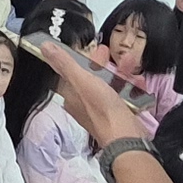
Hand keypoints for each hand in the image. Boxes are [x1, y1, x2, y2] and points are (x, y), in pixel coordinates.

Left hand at [33, 39, 148, 151]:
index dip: (80, 59)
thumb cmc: (102, 111)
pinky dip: (132, 87)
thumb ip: (64, 62)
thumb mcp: (81, 80)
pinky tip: (138, 82)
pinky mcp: (119, 113)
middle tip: (109, 54)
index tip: (89, 49)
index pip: (71, 73)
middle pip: (92, 77)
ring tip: (130, 64)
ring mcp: (102, 109)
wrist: (126, 136)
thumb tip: (45, 47)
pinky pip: (124, 95)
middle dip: (104, 64)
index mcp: (72, 95)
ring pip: (110, 84)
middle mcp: (85, 103)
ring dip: (121, 72)